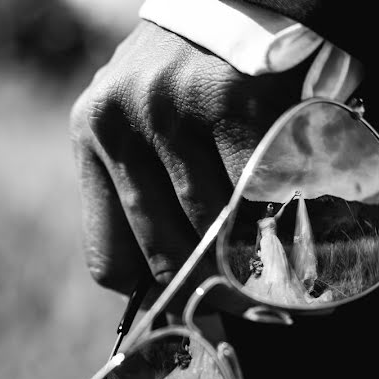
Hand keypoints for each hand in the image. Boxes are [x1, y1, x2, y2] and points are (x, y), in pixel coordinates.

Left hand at [70, 21, 309, 295]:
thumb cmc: (188, 74)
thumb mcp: (140, 123)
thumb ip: (145, 191)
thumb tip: (179, 287)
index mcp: (91, 135)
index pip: (109, 257)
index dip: (153, 293)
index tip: (190, 303)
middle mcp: (119, 122)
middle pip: (166, 251)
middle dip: (213, 283)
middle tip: (248, 299)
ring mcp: (171, 109)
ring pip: (213, 226)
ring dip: (247, 252)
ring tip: (272, 261)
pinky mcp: (230, 98)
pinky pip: (257, 189)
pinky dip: (277, 210)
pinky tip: (287, 208)